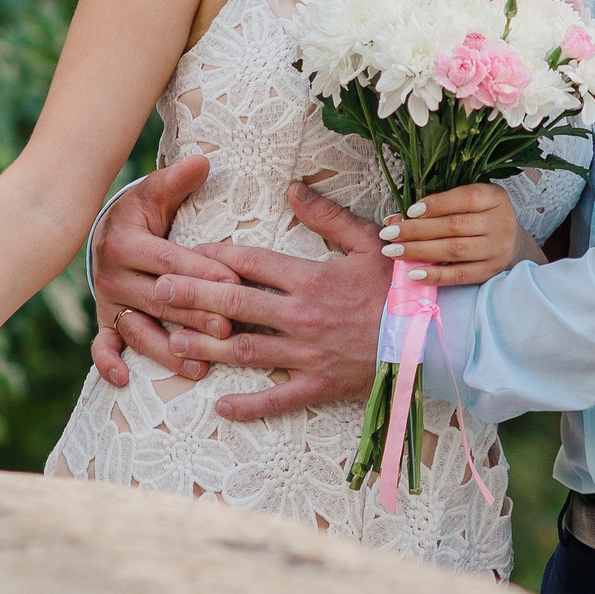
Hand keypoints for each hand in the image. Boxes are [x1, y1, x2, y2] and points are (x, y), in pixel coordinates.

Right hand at [86, 154, 243, 385]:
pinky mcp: (105, 321)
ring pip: (138, 329)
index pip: (168, 261)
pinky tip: (126, 379)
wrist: (106, 230)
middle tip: (229, 330)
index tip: (234, 284)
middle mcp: (113, 275)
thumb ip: (178, 180)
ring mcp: (108, 302)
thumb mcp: (156, 192)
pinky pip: (102, 346)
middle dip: (195, 316)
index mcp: (126, 242)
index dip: (201, 272)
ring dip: (167, 350)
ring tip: (199, 366)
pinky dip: (109, 364)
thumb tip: (204, 161)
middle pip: (158, 300)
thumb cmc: (142, 212)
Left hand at [152, 182, 387, 420]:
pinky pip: (278, 398)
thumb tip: (293, 188)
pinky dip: (249, 405)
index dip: (216, 257)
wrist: (435, 333)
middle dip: (193, 296)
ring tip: (174, 340)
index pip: (251, 264)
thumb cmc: (402, 284)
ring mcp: (308, 354)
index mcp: (310, 278)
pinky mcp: (320, 385)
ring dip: (207, 345)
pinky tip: (219, 405)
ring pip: (246, 350)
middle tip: (158, 291)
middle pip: (236, 304)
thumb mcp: (369, 241)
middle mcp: (301, 316)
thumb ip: (327, 216)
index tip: (188, 252)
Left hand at [376, 181, 529, 284]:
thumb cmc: (480, 217)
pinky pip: (460, 275)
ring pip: (454, 250)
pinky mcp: (491, 272)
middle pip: (454, 226)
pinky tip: (414, 273)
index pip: (465, 198)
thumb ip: (437, 206)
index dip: (436, 204)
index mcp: (495, 198)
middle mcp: (501, 222)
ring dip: (420, 251)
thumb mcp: (468, 202)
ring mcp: (497, 249)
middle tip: (389, 234)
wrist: (513, 244)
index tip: (409, 211)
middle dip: (417, 230)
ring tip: (394, 252)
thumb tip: (394, 219)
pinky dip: (435, 275)